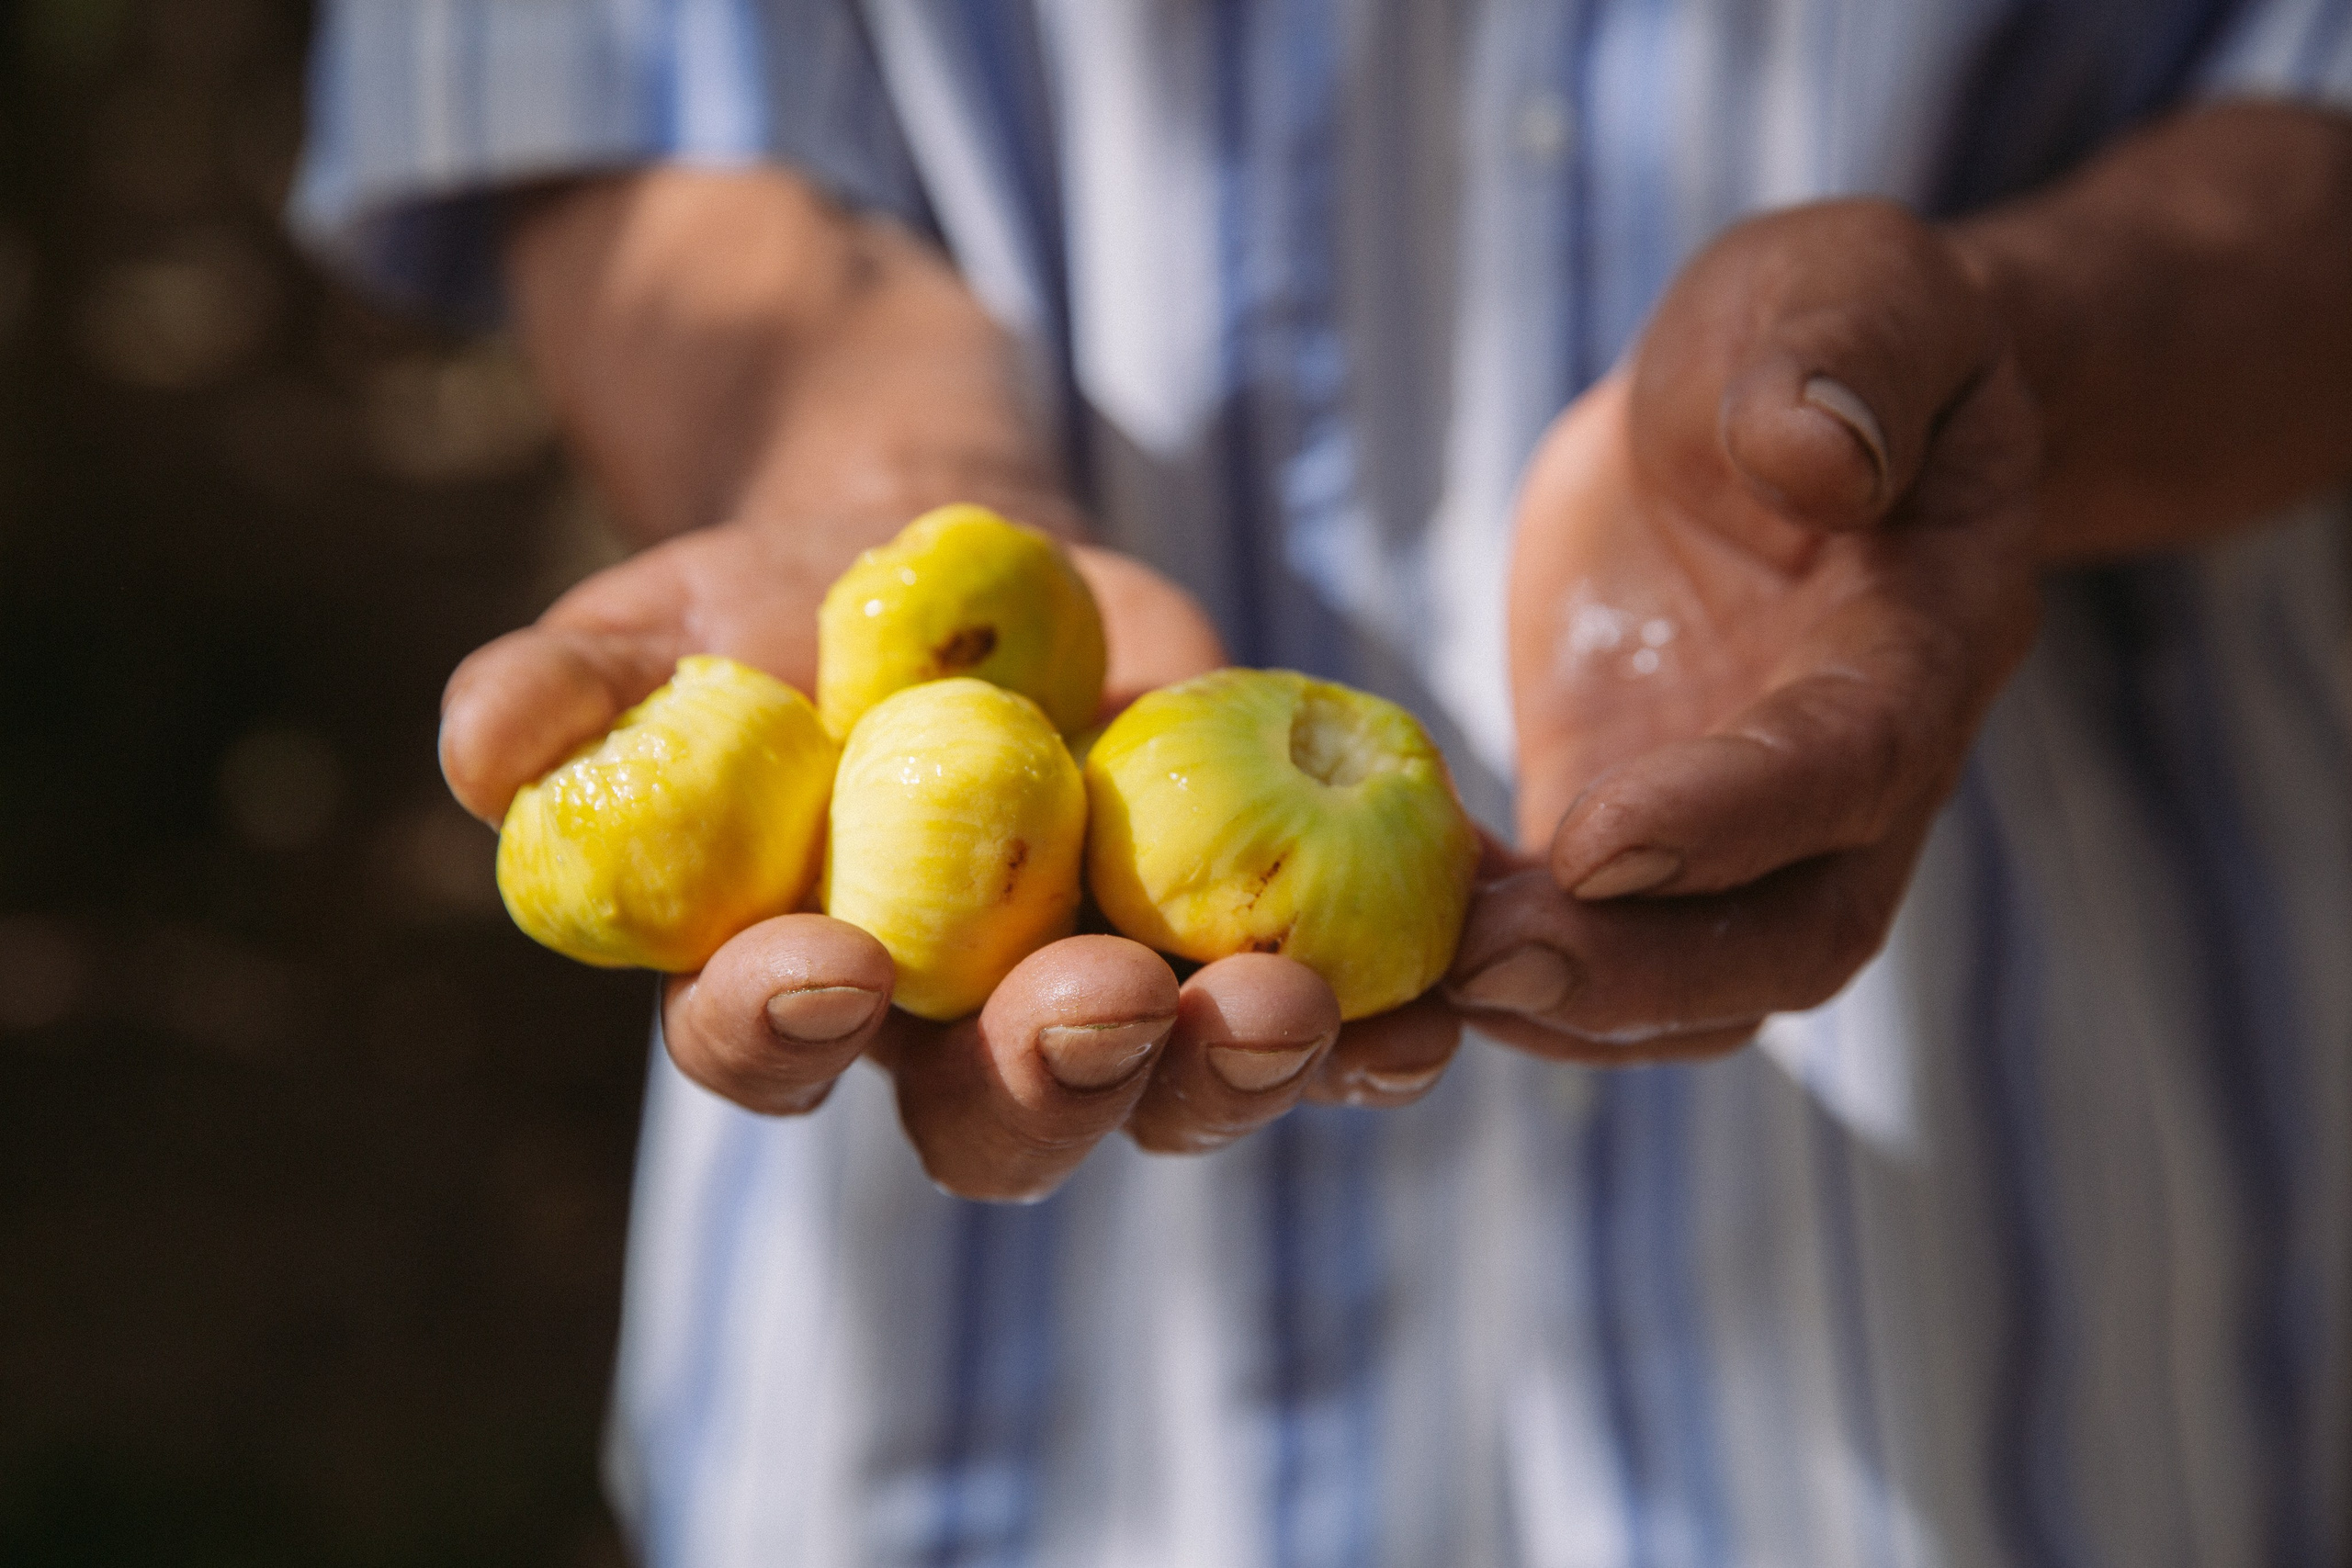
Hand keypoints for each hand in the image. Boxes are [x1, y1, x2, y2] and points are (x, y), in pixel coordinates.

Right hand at [442, 505, 1457, 1198]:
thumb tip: (484, 751)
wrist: (948, 570)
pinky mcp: (1235, 933)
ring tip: (1292, 1003)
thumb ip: (567, 692)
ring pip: (1173, 1089)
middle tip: (1108, 1006)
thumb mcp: (656, 626)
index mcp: (792, 983)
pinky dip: (1383, 1012)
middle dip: (1055, 1078)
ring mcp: (1111, 994)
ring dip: (1237, 1066)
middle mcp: (954, 1033)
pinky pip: (1319, 1009)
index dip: (784, 1025)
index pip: (766, 1046)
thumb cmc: (767, 615)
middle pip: (998, 1119)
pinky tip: (1442, 987)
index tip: (826, 962)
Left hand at [1444, 200, 2041, 1061]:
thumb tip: (1819, 457)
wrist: (1771, 404)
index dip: (1734, 820)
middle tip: (1480, 968)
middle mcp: (1852, 774)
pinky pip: (1586, 943)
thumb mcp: (1845, 290)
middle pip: (1784, 941)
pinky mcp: (1628, 825)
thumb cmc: (1821, 330)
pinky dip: (1494, 965)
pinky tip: (1387, 951)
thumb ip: (1846, 357)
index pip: (1852, 766)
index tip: (1597, 839)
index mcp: (1923, 642)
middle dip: (1638, 974)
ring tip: (1414, 989)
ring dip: (1558, 1005)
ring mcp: (1742, 827)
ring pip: (1688, 985)